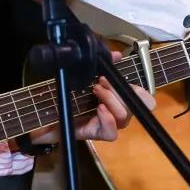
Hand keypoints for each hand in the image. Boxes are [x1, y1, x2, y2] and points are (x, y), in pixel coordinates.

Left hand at [29, 52, 155, 144]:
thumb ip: (102, 63)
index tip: (121, 78)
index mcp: (117, 99)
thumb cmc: (69, 95)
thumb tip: (116, 54)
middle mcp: (116, 113)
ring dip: (111, 100)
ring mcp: (107, 125)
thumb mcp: (84, 76)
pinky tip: (100, 109)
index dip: (139, 91)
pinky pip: (111, 133)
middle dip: (121, 90)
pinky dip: (108, 120)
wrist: (46, 115)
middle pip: (135, 106)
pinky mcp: (96, 134)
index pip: (143, 99)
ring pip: (124, 116)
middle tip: (102, 81)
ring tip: (95, 90)